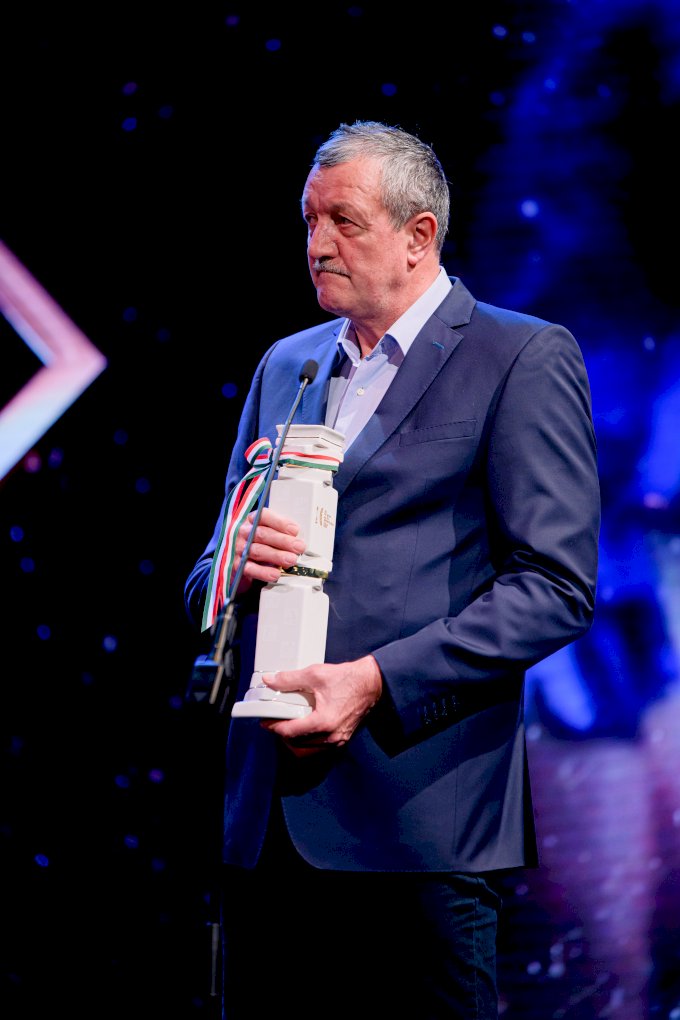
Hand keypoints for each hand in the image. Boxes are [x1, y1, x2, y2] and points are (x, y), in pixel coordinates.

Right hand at [232, 507, 305, 593]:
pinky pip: (250, 569)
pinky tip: (276, 574)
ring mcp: (239, 549)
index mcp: (252, 520)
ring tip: (292, 560)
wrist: (233, 557)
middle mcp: (243, 532)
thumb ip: (279, 531)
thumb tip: (300, 538)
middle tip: (299, 547)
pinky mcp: (237, 565)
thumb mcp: (265, 531)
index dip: (280, 522)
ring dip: (277, 556)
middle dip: (283, 541)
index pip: (264, 516)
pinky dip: (263, 572)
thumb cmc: (256, 541)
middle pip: (263, 534)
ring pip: (258, 551)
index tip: (295, 530)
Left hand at [260, 655, 382, 756]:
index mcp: (323, 723)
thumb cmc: (349, 679)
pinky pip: (319, 746)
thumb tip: (271, 681)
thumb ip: (290, 679)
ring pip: (308, 749)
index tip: (265, 721)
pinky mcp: (342, 738)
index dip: (274, 727)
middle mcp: (331, 736)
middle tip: (275, 722)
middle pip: (297, 745)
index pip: (290, 732)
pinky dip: (308, 739)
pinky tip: (304, 725)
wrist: (373, 683)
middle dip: (283, 734)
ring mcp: (338, 740)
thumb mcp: (315, 674)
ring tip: (288, 724)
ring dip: (295, 739)